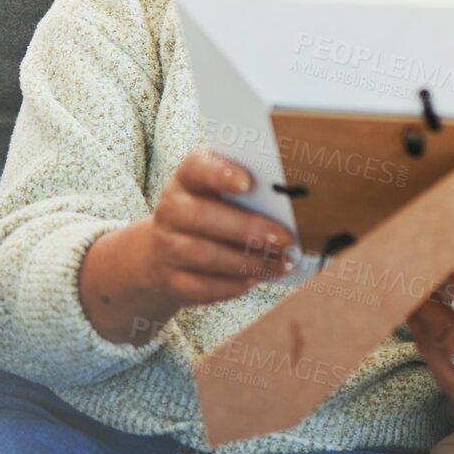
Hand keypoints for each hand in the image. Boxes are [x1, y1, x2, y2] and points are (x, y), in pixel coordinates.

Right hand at [79, 150, 295, 343]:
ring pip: (205, 255)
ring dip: (248, 261)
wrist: (162, 253)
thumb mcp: (217, 193)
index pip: (196, 167)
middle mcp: (172, 210)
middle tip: (283, 237)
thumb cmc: (208, 213)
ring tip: (281, 263)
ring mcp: (168, 247)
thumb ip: (247, 191)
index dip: (219, 174)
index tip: (247, 183)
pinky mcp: (172, 280)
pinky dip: (233, 285)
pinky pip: (202, 285)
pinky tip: (256, 279)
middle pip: (202, 217)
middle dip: (247, 228)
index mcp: (186, 180)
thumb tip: (291, 202)